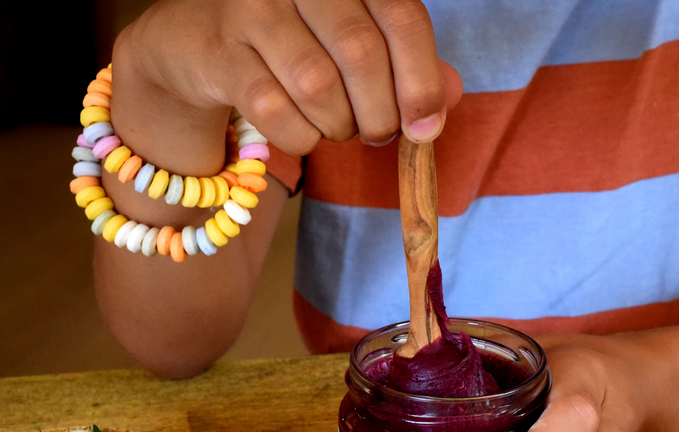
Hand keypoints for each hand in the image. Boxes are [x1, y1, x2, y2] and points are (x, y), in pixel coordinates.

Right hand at [114, 0, 462, 155]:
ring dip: (339, 127)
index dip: (422, 80)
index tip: (427, 127)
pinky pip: (276, 112)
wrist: (201, 43)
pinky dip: (302, 138)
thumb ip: (410, 69)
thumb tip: (444, 103)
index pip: (402, 17)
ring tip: (338, 127)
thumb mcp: (360, 47)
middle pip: (361, 53)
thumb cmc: (299, 44)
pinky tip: (305, 132)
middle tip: (377, 132)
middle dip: (380, 113)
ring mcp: (252, 9)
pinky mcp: (220, 51)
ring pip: (317, 86)